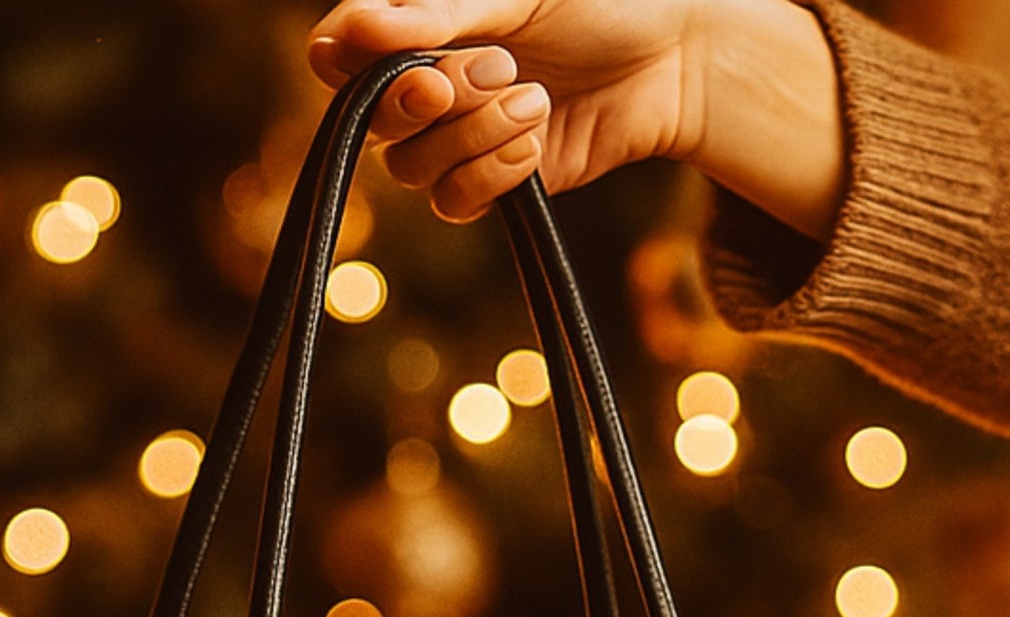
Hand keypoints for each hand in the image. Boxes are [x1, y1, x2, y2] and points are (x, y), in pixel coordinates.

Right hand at [306, 0, 847, 240]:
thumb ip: (436, 11)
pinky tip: (538, 137)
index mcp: (419, 27)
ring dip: (475, 134)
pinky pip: (455, 202)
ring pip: (413, 169)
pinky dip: (494, 173)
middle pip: (373, 124)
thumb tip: (357, 29)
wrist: (671, 58)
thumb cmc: (598, 1)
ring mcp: (455, 140)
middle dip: (431, 101)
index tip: (405, 59)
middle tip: (495, 67)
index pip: (338, 56)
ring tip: (535, 97)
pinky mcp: (492, 185)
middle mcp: (426, 86)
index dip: (350, 65)